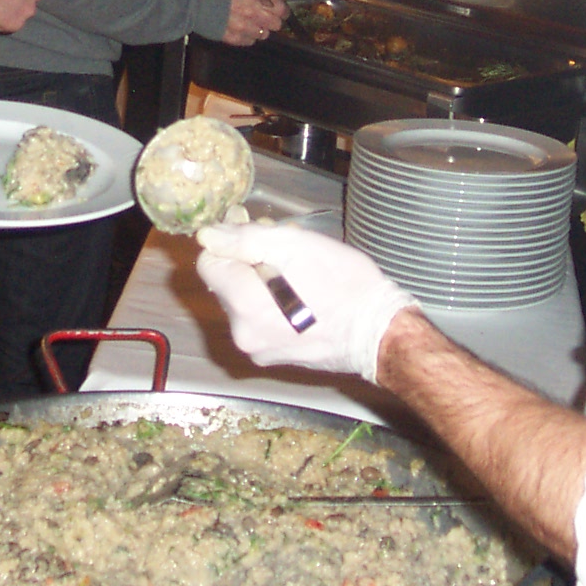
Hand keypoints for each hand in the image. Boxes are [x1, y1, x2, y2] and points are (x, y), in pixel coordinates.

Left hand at [195, 222, 417, 379]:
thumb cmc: (343, 284)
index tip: (249, 228)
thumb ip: (244, 240)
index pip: (207, 264)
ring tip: (297, 267)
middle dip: (247, 260)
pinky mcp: (275, 357)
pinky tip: (301, 292)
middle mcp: (242, 332)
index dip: (227, 242)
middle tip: (283, 243)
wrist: (378, 332)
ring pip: (245, 302)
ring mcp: (258, 349)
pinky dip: (272, 304)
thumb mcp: (293, 246)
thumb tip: (208, 235)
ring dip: (260, 280)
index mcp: (242, 303)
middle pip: (227, 283)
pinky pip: (261, 321)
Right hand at [218, 0, 286, 46]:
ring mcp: (244, 29)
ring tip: (251, 22)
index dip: (283, 10)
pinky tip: (241, 28)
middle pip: (277, 25)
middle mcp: (253, 14)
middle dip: (274, 20)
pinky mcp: (235, 39)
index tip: (281, 9)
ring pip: (264, 35)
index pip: (282, 9)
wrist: (195, 3)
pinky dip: (248, 36)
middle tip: (266, 15)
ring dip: (261, 28)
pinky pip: (250, 41)